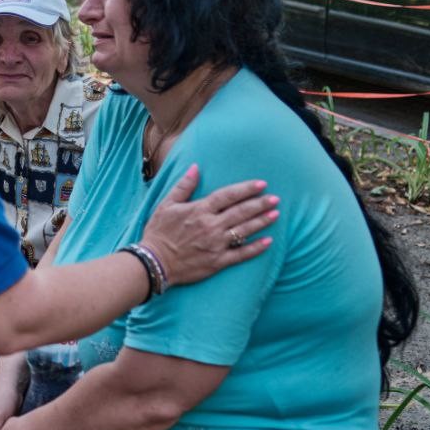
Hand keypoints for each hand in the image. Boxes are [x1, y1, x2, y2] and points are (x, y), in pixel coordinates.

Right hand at [140, 164, 277, 287]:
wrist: (154, 262)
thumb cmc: (158, 232)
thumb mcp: (166, 205)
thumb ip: (183, 186)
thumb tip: (196, 167)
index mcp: (199, 210)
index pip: (228, 195)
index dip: (246, 189)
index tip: (261, 184)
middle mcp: (210, 226)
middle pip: (241, 212)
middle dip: (260, 204)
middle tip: (276, 198)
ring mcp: (216, 244)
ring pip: (244, 230)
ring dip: (261, 222)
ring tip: (276, 214)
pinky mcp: (217, 262)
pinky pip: (241, 254)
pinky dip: (256, 248)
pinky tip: (268, 242)